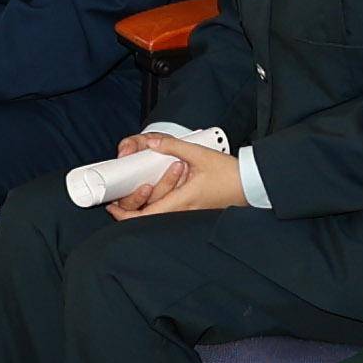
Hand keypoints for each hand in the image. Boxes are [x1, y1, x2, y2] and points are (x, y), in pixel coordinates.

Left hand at [106, 130, 238, 217]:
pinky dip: (156, 205)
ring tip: (133, 193)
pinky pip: (169, 212)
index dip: (125, 215)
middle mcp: (183, 211)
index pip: (147, 215)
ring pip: (158, 216)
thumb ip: (174, 147)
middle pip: (148, 219)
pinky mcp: (193, 211)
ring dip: (143, 207)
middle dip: (130, 210)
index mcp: (182, 201)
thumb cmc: (229, 173)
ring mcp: (188, 213)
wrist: (250, 184)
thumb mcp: (200, 155)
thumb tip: (151, 143)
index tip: (113, 207)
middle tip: (116, 200)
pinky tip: (153, 194)